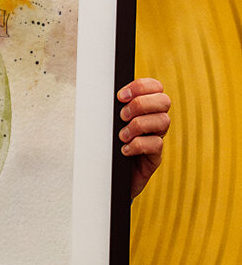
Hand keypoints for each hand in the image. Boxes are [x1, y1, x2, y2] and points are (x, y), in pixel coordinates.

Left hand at [117, 77, 170, 199]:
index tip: (120, 96)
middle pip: (164, 101)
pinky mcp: (155, 157)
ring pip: (163, 121)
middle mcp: (154, 121)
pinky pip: (156, 144)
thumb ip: (111, 108)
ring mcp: (156, 139)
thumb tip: (100, 92)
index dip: (141, 86)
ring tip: (122, 136)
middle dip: (141, 104)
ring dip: (138, 125)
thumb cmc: (106, 146)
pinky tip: (124, 150)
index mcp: (144, 108)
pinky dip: (138, 145)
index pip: (155, 87)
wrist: (107, 177)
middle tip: (122, 116)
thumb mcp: (107, 123)